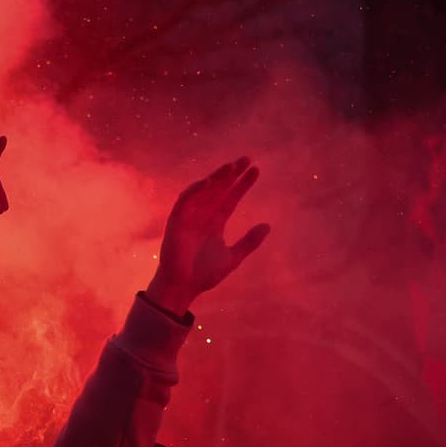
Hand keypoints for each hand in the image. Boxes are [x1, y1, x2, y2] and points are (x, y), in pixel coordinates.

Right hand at [145, 157, 269, 315]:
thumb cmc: (204, 275)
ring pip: (204, 190)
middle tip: (247, 159)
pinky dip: (196, 189)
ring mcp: (189, 217)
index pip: (231, 198)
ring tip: (232, 166)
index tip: (256, 170)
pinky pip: (185, 200)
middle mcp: (203, 216)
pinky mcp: (176, 221)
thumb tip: (268, 225)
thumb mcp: (233, 257)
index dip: (243, 184)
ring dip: (217, 177)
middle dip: (232, 174)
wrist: (183, 287)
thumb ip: (249, 241)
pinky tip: (209, 181)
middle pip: (219, 189)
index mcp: (215, 223)